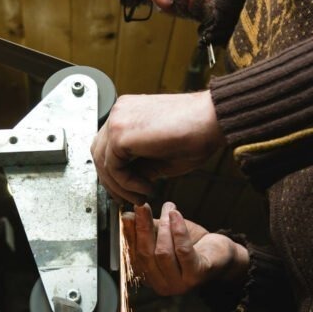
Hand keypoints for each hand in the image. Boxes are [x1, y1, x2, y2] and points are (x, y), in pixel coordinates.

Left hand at [91, 91, 224, 204]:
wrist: (213, 119)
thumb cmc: (196, 133)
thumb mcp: (161, 156)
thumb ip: (140, 166)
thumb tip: (128, 184)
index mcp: (127, 112)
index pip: (107, 146)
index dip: (114, 174)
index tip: (129, 191)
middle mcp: (119, 112)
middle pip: (99, 154)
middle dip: (112, 182)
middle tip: (129, 199)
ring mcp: (117, 120)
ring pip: (102, 162)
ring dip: (120, 186)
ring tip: (141, 196)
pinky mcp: (120, 133)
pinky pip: (113, 167)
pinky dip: (127, 184)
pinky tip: (146, 188)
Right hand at [122, 201, 248, 297]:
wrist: (222, 254)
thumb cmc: (192, 244)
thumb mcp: (165, 235)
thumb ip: (147, 229)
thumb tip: (126, 216)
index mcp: (152, 278)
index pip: (134, 256)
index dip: (130, 234)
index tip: (128, 214)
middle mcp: (164, 286)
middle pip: (146, 255)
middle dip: (143, 228)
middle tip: (142, 206)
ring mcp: (181, 284)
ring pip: (163, 253)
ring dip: (164, 227)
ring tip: (168, 209)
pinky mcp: (198, 275)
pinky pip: (183, 251)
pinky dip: (178, 230)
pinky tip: (176, 214)